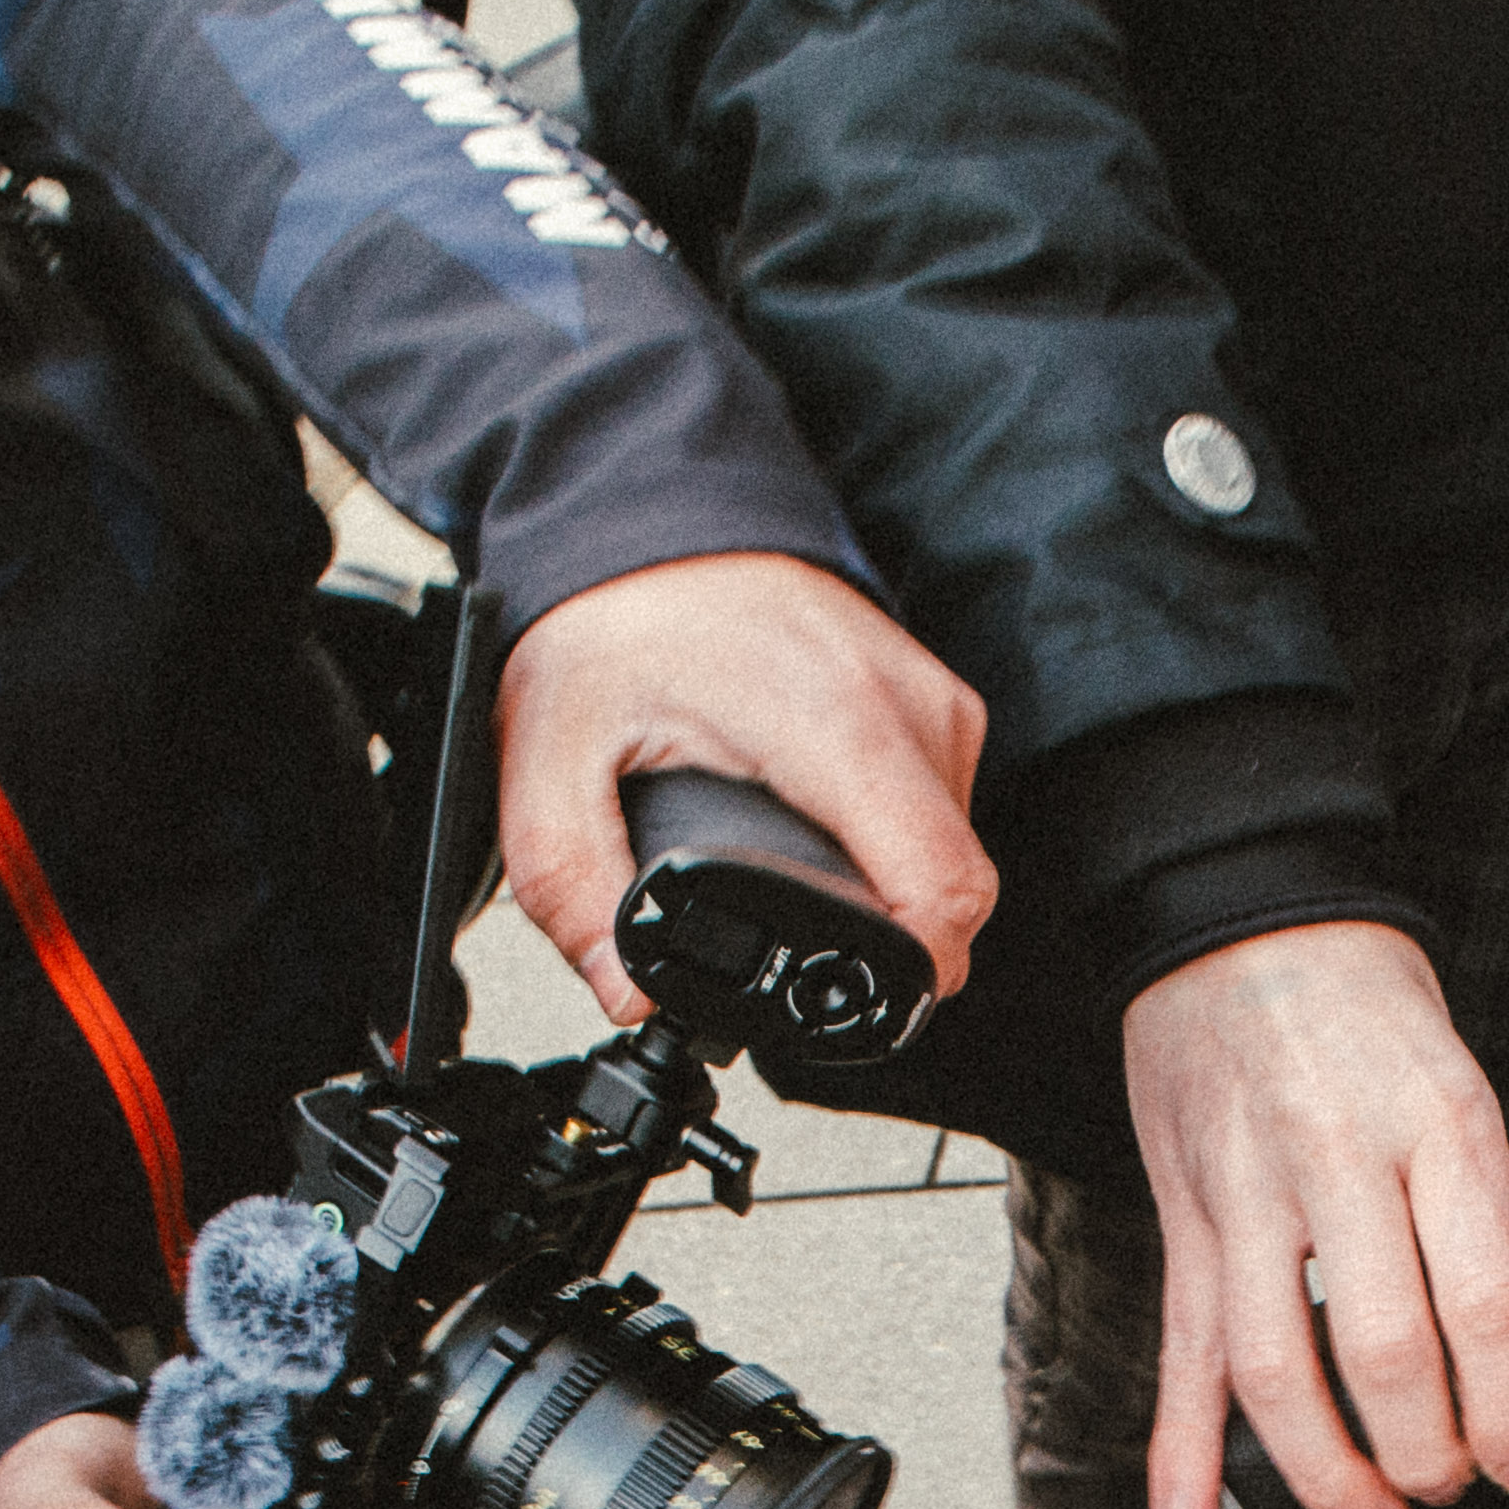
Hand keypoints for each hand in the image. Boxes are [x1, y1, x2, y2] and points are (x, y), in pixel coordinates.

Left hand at [490, 551, 994, 1016]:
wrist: (644, 512)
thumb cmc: (614, 614)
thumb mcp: (552, 755)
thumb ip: (576, 884)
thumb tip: (630, 992)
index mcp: (836, 724)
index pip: (944, 892)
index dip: (908, 976)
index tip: (843, 996)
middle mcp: (907, 709)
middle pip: (956, 892)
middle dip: (883, 945)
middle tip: (788, 938)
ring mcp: (933, 701)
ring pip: (954, 858)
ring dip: (889, 894)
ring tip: (797, 871)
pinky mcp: (935, 701)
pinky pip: (943, 813)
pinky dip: (891, 845)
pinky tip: (818, 828)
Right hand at [1118, 926, 1508, 1508]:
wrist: (1245, 917)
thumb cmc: (1362, 1006)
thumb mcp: (1461, 1092)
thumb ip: (1477, 1216)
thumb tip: (1508, 1354)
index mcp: (1436, 1131)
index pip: (1485, 1304)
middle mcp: (1340, 1165)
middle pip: (1385, 1354)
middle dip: (1426, 1454)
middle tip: (1448, 1485)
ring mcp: (1251, 1196)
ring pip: (1281, 1371)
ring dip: (1327, 1474)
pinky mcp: (1190, 1217)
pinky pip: (1186, 1347)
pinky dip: (1182, 1445)